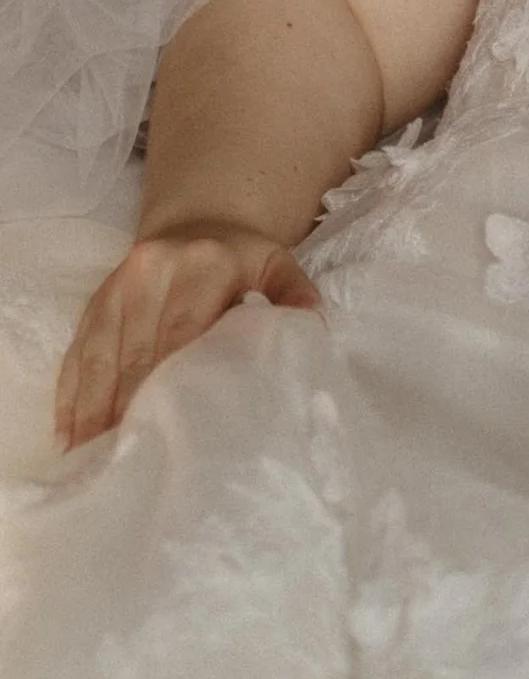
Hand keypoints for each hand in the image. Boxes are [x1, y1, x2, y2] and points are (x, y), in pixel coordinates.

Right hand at [55, 220, 321, 449]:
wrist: (198, 220)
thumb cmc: (241, 260)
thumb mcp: (277, 266)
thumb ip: (294, 294)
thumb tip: (312, 326)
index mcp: (203, 264)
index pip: (181, 330)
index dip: (164, 380)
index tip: (156, 427)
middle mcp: (152, 271)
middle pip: (134, 348)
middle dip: (123, 405)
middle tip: (118, 458)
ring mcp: (117, 285)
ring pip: (97, 352)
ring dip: (89, 407)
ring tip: (85, 457)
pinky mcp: (94, 299)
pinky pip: (76, 349)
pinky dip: (70, 392)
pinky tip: (66, 432)